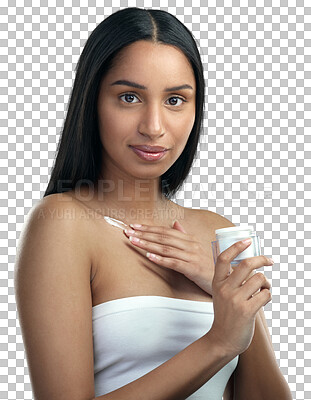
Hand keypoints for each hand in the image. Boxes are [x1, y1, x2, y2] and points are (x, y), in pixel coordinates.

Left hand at [123, 220, 213, 294]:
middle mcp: (190, 245)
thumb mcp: (196, 249)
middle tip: (128, 231)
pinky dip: (160, 259)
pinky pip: (174, 263)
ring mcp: (191, 256)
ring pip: (166, 248)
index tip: (134, 226)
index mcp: (189, 239)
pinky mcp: (192, 268)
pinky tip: (149, 256)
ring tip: (134, 241)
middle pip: (163, 237)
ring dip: (148, 244)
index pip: (165, 231)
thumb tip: (174, 223)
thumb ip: (184, 236)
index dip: (149, 228)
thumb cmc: (207, 266)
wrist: (224, 280)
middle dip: (144, 233)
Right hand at [208, 239, 272, 356]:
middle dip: (262, 259)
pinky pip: (265, 294)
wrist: (223, 339)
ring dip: (267, 283)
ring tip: (264, 289)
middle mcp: (224, 289)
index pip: (223, 258)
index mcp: (217, 283)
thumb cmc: (225, 315)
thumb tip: (249, 264)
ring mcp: (235, 300)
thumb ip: (230, 279)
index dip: (236, 246)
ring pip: (260, 279)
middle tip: (269, 261)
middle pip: (246, 264)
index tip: (247, 241)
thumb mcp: (220, 294)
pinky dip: (268, 295)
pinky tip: (262, 301)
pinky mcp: (246, 311)